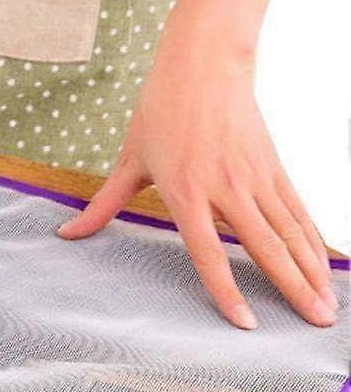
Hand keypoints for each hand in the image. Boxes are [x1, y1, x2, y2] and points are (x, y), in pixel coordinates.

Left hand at [57, 34, 336, 329]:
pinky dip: (313, 240)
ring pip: (289, 233)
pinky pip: (297, 212)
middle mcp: (225, 189)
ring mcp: (254, 178)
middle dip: (291, 290)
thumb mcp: (129, 160)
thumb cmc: (160, 112)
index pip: (208, 251)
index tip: (246, 323)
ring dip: (311, 272)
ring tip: (327, 307)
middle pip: (264, 248)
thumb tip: (66, 233)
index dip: (227, 290)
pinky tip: (325, 265)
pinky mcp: (272, 167)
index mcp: (185, 192)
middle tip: (316, 326)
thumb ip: (103, 205)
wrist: (203, 65)